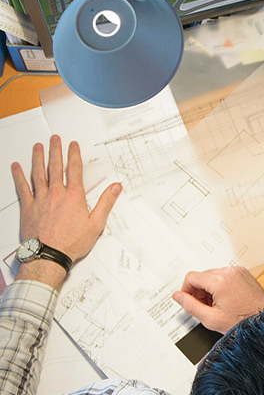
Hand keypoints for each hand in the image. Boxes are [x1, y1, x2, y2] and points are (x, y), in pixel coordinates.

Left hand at [11, 136, 120, 287]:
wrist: (48, 255)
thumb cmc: (71, 243)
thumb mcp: (96, 224)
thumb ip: (106, 203)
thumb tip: (115, 188)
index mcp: (73, 197)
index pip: (74, 170)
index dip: (74, 155)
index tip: (73, 145)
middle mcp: (56, 194)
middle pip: (55, 167)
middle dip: (55, 151)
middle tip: (54, 139)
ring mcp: (40, 199)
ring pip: (38, 173)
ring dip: (38, 158)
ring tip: (38, 147)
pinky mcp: (28, 207)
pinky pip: (22, 187)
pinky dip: (18, 176)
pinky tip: (16, 167)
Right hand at [173, 266, 263, 332]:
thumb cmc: (243, 321)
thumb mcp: (211, 318)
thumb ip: (190, 306)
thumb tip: (178, 296)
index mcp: (220, 280)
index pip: (191, 277)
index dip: (186, 291)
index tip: (189, 301)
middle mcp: (229, 272)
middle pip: (202, 276)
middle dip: (199, 292)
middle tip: (206, 308)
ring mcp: (238, 271)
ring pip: (213, 276)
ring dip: (210, 289)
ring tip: (217, 306)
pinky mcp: (243, 273)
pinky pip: (225, 276)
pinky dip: (221, 286)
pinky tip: (226, 301)